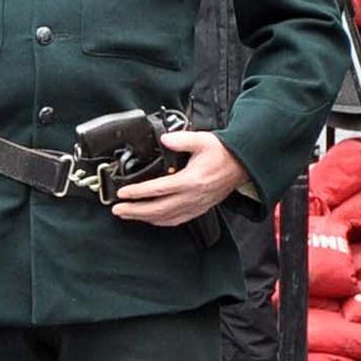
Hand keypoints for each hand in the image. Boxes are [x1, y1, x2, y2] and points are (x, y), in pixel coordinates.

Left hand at [113, 130, 250, 226]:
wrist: (242, 165)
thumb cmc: (223, 153)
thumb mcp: (202, 140)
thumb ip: (181, 139)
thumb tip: (164, 139)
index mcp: (191, 180)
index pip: (159, 189)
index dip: (139, 192)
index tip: (123, 193)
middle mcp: (193, 197)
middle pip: (158, 209)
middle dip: (135, 211)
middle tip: (118, 209)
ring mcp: (196, 205)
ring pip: (166, 218)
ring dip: (144, 218)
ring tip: (128, 214)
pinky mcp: (199, 209)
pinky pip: (176, 220)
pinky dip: (160, 221)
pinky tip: (150, 219)